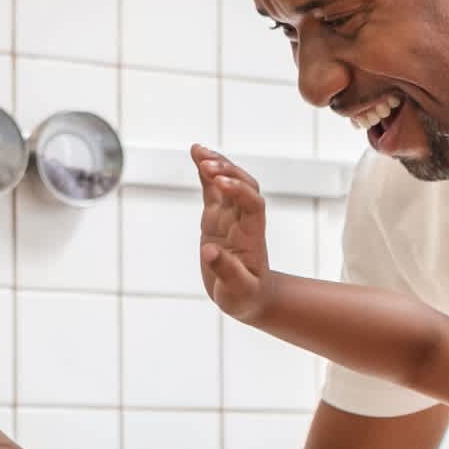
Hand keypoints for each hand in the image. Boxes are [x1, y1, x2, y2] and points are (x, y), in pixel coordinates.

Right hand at [193, 144, 275, 322]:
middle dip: (228, 171)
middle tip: (206, 162)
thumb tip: (209, 252)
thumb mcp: (237, 292)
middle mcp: (243, 222)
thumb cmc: (245, 297)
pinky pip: (212, 191)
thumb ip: (226, 271)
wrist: (248, 298)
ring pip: (227, 183)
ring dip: (216, 165)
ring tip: (197, 150)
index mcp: (252, 236)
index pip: (252, 204)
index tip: (221, 183)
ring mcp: (229, 218)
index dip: (239, 191)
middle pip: (244, 186)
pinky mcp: (216, 219)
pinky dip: (205, 173)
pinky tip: (196, 157)